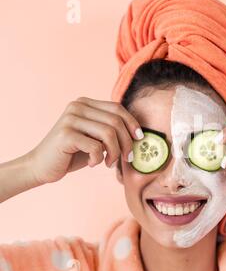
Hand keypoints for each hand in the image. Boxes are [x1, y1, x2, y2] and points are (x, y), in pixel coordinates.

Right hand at [26, 97, 143, 184]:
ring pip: (109, 134)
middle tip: (126, 158)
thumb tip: (138, 133)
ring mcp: (70, 119)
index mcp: (85, 103)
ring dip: (114, 153)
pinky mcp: (65, 134)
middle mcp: (77, 106)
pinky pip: (96, 146)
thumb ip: (111, 130)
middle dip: (126, 142)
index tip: (139, 139)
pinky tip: (92, 163)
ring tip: (109, 163)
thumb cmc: (73, 153)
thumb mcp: (95, 138)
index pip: (117, 108)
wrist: (41, 166)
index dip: (132, 123)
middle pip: (116, 121)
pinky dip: (99, 158)